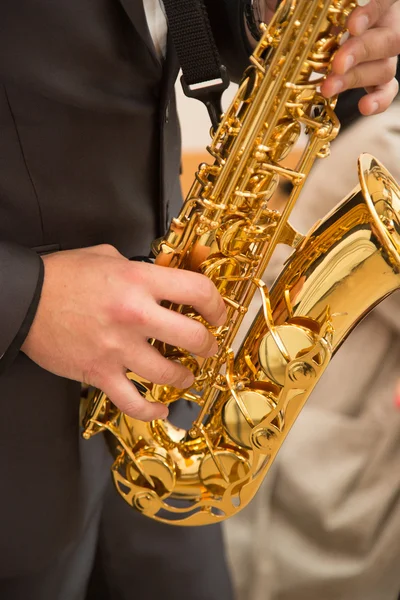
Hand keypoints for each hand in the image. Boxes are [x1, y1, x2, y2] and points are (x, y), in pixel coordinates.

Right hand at [21, 245, 225, 421]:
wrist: (24, 300)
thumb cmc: (62, 276)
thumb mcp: (106, 256)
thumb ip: (138, 267)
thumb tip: (159, 275)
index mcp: (139, 281)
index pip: (197, 291)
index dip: (217, 304)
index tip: (217, 314)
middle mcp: (134, 315)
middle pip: (193, 337)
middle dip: (208, 345)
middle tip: (207, 347)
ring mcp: (117, 348)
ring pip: (169, 374)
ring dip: (185, 377)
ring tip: (186, 376)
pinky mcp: (100, 373)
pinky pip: (133, 402)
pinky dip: (150, 412)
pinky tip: (160, 411)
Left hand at [322, 0, 399, 114]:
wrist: (328, 23)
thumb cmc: (329, 12)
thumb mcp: (330, 9)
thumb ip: (336, 7)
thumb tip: (320, 5)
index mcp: (382, 4)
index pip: (385, 2)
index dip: (372, 12)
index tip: (352, 25)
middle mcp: (389, 26)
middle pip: (388, 40)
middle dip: (361, 53)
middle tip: (338, 64)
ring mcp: (385, 54)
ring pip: (385, 68)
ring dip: (355, 79)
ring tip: (329, 87)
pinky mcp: (379, 76)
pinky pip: (387, 89)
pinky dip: (378, 100)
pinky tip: (364, 106)